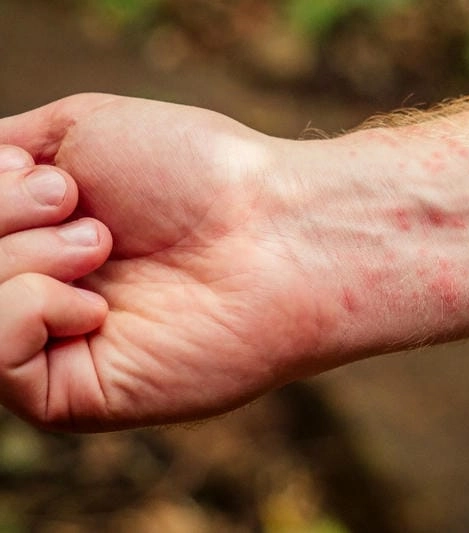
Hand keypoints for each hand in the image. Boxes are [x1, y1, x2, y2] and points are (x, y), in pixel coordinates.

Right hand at [0, 94, 334, 430]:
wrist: (272, 227)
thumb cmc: (192, 172)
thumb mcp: (75, 131)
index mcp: (36, 234)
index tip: (54, 176)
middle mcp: (39, 289)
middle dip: (4, 216)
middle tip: (84, 206)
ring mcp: (55, 345)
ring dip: (21, 255)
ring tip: (100, 242)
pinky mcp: (75, 395)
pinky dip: (25, 310)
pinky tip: (96, 304)